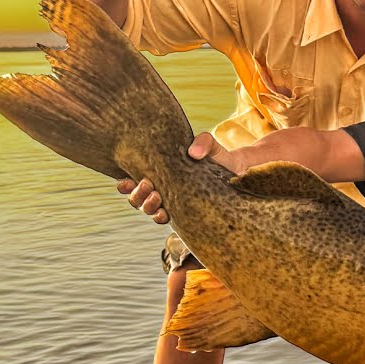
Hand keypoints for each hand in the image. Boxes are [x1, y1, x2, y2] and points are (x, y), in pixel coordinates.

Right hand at [117, 133, 238, 223]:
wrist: (239, 173)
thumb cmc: (218, 157)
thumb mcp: (210, 145)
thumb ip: (203, 142)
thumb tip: (193, 152)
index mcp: (159, 172)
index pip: (133, 180)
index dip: (125, 184)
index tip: (126, 181)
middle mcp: (162, 189)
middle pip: (137, 198)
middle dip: (137, 195)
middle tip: (148, 184)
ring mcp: (173, 202)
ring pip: (150, 211)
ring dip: (148, 207)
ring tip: (157, 198)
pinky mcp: (187, 213)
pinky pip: (168, 220)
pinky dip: (162, 218)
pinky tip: (165, 214)